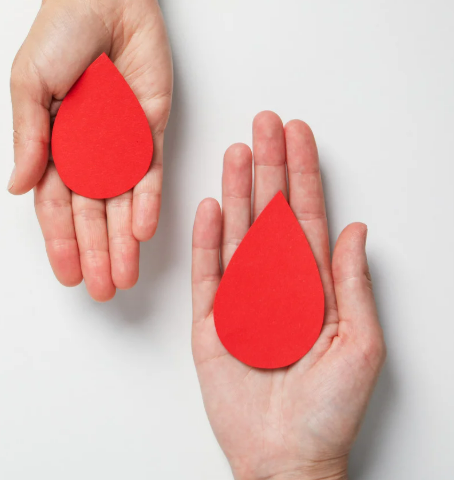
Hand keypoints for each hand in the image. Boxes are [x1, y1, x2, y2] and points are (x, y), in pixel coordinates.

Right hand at [8, 0, 172, 300]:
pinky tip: (144, 232)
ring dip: (122, 242)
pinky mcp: (150, 128)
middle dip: (95, 254)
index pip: (54, 205)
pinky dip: (147, 202)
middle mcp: (86, 151)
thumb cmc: (59, 32)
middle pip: (90, 214)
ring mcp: (120, 143)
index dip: (60, 241)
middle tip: (100, 291)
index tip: (67, 275)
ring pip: (121, 203)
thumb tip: (17, 184)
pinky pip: (149, 172)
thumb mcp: (29, 84)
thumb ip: (28, 136)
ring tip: (123, 277)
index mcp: (51, 145)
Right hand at [191, 112, 385, 479]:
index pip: (307, 217)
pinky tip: (209, 204)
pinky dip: (206, 238)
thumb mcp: (361, 345)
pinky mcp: (210, 322)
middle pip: (270, 213)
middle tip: (265, 123)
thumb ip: (353, 285)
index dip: (304, 175)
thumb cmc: (329, 412)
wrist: (286, 456)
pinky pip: (207, 272)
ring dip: (236, 190)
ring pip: (237, 232)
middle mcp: (277, 286)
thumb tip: (355, 230)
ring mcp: (241, 301)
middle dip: (269, 166)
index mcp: (316, 288)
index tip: (300, 136)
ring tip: (237, 150)